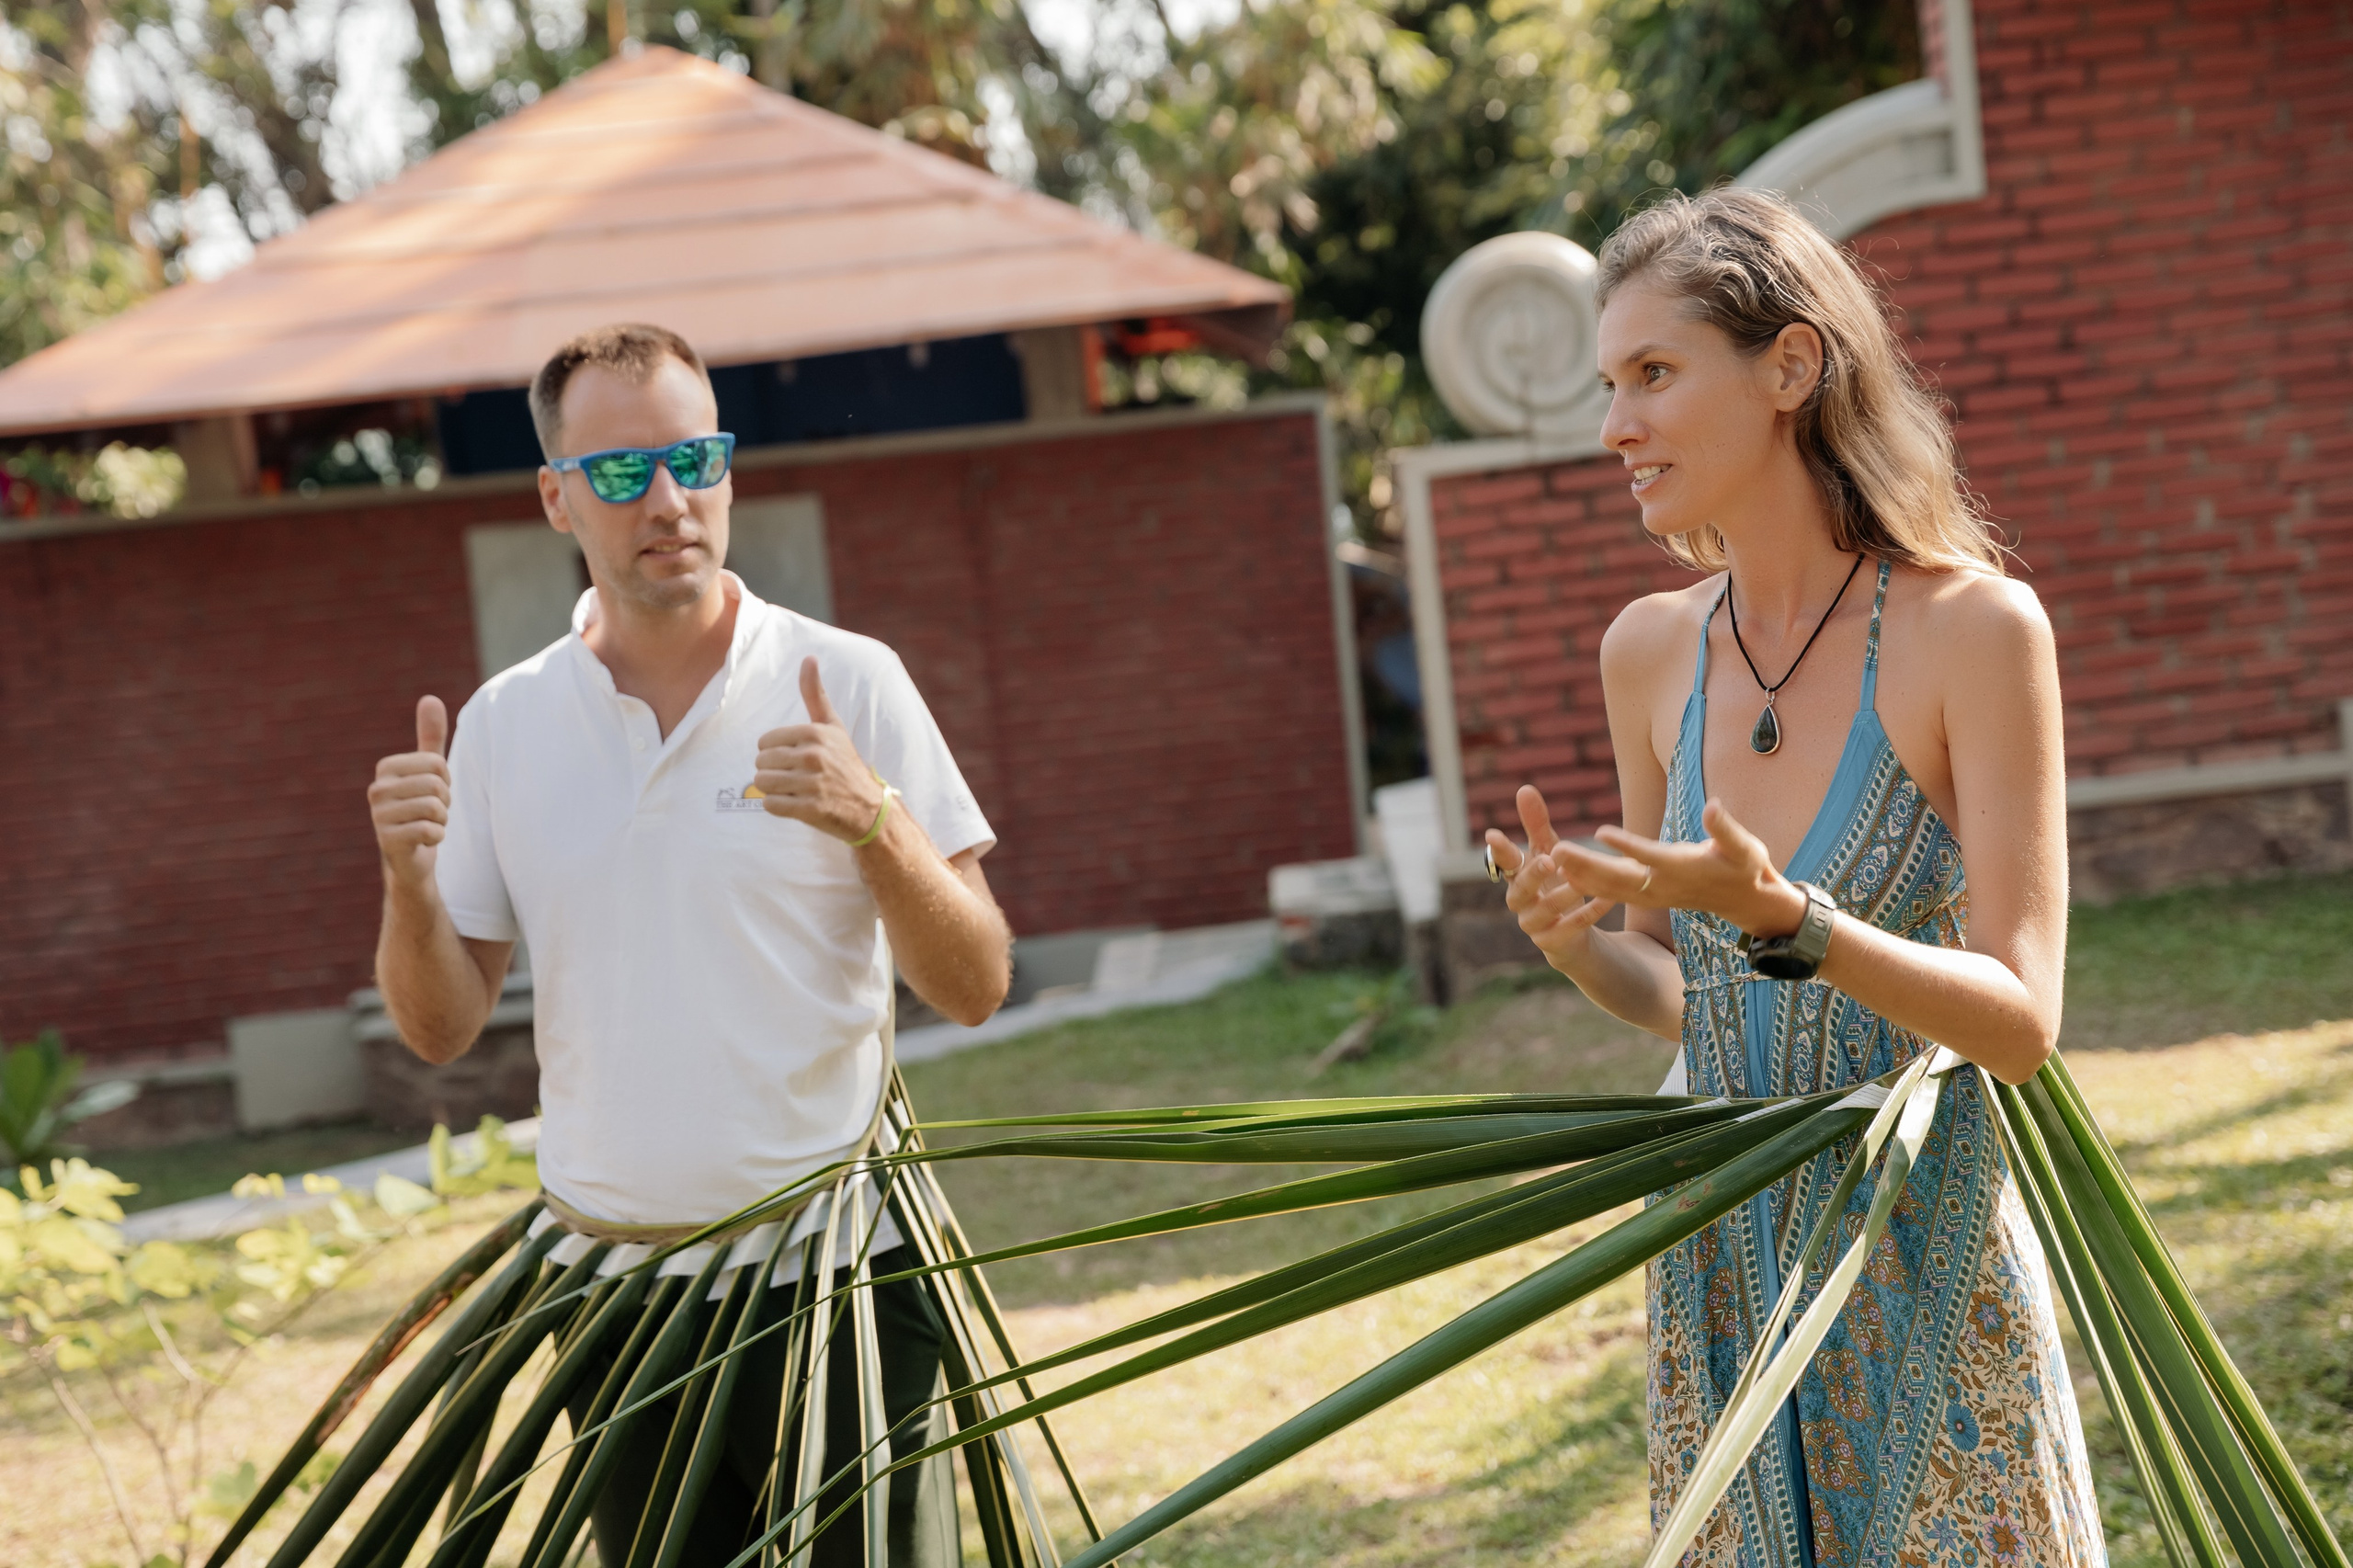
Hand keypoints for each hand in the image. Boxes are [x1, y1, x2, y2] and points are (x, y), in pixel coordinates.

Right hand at [369, 696, 450, 892]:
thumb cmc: (422, 808)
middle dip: (445, 803)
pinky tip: (424, 841)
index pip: (437, 763)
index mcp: (387, 768)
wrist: (411, 856)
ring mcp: (379, 816)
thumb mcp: (428, 771)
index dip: (446, 781)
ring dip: (441, 821)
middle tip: (432, 813)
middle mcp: (377, 789)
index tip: (434, 793)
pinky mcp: (387, 840)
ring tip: (427, 825)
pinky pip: (430, 831)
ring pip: (434, 808)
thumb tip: (430, 698)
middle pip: (436, 785)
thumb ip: (430, 737)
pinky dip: (437, 838)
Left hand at [753, 659, 888, 841]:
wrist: (868, 807)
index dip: (774, 752)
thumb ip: (815, 694)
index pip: (765, 741)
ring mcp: (813, 784)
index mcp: (815, 733)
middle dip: (772, 771)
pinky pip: (771, 805)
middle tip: (794, 776)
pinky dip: (778, 806)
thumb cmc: (844, 763)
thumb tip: (809, 657)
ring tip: (793, 789)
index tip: (794, 758)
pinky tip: (795, 803)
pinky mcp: (810, 809)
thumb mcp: (832, 726)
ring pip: (762, 783)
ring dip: (773, 789)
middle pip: (760, 762)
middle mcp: (814, 756)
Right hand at [1486, 785, 1617, 970]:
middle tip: (1549, 860)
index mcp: (1516, 878)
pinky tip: (1607, 900)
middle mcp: (1520, 902)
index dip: (1499, 850)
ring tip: (1581, 881)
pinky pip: (1569, 928)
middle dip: (1534, 874)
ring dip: (1563, 894)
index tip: (1493, 835)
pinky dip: (1588, 914)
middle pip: (1522, 888)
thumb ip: (1536, 825)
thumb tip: (1524, 788)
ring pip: (1545, 910)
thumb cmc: (1555, 885)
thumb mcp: (1549, 852)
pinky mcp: (1552, 943)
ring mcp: (1534, 925)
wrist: (1570, 936)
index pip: (1504, 863)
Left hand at [1548, 796, 1807, 936]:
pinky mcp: (1646, 895)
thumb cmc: (1746, 867)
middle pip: (1619, 877)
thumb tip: (1714, 806)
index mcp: (1685, 868)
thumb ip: (1727, 829)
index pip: (1652, 857)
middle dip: (1586, 865)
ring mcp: (1652, 893)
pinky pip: (1611, 892)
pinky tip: (1562, 873)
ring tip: (1549, 858)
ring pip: (1609, 887)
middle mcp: (1663, 885)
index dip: (1628, 846)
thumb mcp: (1745, 847)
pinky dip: (1587, 884)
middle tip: (1555, 850)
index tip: (1602, 832)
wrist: (1744, 900)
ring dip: (1579, 875)